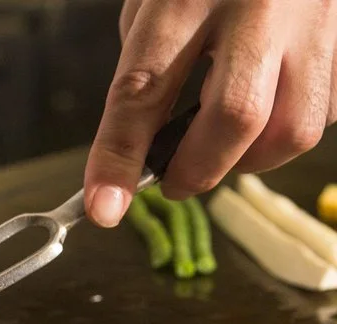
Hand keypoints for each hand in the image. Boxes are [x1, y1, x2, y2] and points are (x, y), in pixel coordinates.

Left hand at [85, 0, 336, 226]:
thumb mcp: (157, 0)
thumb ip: (149, 70)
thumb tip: (148, 145)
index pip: (144, 88)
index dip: (119, 158)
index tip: (102, 210)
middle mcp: (261, 2)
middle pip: (236, 117)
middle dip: (198, 171)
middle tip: (174, 182)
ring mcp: (317, 16)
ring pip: (294, 128)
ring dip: (248, 159)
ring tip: (220, 148)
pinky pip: (325, 111)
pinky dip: (285, 131)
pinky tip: (267, 113)